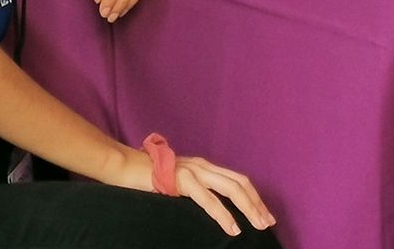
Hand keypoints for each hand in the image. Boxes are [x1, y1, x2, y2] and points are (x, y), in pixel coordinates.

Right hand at [108, 149, 275, 236]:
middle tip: (268, 223)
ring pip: (230, 188)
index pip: (237, 180)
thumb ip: (195, 190)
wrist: (125, 166)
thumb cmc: (149, 178)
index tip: (264, 214)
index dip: (253, 196)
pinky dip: (224, 215)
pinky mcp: (183, 180)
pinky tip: (233, 228)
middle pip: (240, 183)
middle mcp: (203, 166)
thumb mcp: (178, 184)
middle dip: (257, 203)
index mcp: (204, 167)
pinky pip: (208, 199)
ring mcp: (194, 171)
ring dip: (247, 208)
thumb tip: (211, 207)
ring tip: (257, 226)